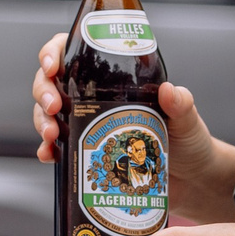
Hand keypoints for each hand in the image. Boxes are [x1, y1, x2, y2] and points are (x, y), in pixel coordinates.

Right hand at [32, 34, 233, 219]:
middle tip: (53, 106)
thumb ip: (181, 104)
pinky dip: (47, 150)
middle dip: (43, 91)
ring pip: (49, 114)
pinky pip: (57, 148)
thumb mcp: (187, 119)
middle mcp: (94, 98)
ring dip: (42, 121)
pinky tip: (49, 156)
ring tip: (51, 135)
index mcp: (114, 79)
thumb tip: (171, 91)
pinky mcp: (85, 153)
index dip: (53, 54)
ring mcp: (87, 125)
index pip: (73, 54)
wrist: (192, 181)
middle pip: (52, 83)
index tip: (52, 66)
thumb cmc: (189, 142)